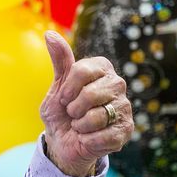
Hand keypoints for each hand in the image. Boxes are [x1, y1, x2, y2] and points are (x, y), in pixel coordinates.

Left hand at [40, 31, 131, 176]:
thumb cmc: (61, 112)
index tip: (64, 98)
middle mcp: (118, 85)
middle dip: (73, 109)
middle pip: (90, 94)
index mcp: (102, 69)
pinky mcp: (126, 130)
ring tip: (81, 125)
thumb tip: (49, 34)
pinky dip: (88, 140)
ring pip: (96, 117)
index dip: (67, 89)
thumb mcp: (57, 86)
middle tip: (73, 113)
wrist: (62, 142)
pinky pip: (102, 136)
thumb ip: (60, 61)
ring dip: (80, 125)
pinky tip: (90, 137)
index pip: (81, 70)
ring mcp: (125, 107)